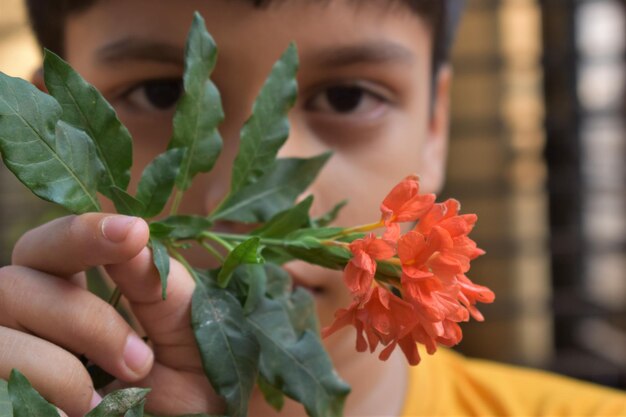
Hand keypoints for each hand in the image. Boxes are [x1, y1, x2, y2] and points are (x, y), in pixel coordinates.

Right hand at [0, 213, 223, 416]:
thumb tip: (132, 233)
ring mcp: (6, 361)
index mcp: (66, 289)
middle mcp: (26, 320)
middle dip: (83, 319)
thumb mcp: (187, 328)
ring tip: (104, 401)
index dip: (83, 233)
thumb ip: (157, 282)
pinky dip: (46, 399)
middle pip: (12, 284)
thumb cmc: (187, 380)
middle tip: (139, 362)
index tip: (134, 233)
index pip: (52, 245)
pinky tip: (78, 413)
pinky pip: (3, 390)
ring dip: (61, 370)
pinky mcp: (3, 398)